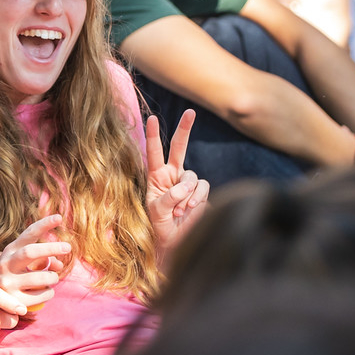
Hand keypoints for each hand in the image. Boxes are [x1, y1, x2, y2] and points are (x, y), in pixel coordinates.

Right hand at [0, 213, 72, 306]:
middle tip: (68, 247)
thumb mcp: (19, 263)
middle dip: (51, 248)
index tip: (58, 217)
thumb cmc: (8, 276)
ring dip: (54, 277)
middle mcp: (6, 265)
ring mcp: (9, 284)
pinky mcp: (15, 301)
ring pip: (43, 277)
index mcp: (9, 252)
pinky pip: (44, 295)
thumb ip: (40, 259)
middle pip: (31, 252)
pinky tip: (44, 292)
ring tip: (52, 278)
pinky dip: (50, 292)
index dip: (44, 224)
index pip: (28, 234)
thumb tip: (59, 264)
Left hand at [145, 113, 210, 254]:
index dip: (153, 135)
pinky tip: (190, 210)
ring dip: (187, 194)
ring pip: (192, 176)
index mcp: (156, 176)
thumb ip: (168, 198)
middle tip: (190, 111)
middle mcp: (172, 175)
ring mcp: (188, 183)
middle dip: (185, 129)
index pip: (154, 152)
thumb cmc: (159, 227)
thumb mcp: (156, 212)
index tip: (151, 118)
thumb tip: (184, 187)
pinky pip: (202, 187)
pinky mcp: (201, 193)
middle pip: (179, 147)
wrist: (174, 242)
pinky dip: (197, 198)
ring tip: (180, 210)